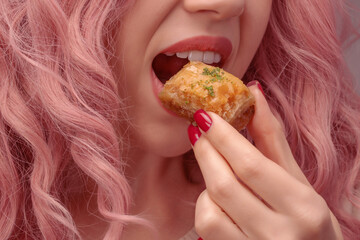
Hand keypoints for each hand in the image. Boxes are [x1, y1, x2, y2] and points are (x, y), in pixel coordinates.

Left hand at [188, 82, 342, 239]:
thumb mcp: (300, 181)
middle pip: (224, 184)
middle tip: (198, 129)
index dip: (223, 137)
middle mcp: (279, 234)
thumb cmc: (308, 221)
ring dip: (207, 180)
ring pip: (210, 207)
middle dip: (206, 150)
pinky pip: (206, 226)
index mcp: (303, 208)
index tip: (206, 115)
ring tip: (216, 168)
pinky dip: (205, 205)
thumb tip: (253, 92)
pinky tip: (217, 198)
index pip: (251, 165)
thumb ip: (273, 140)